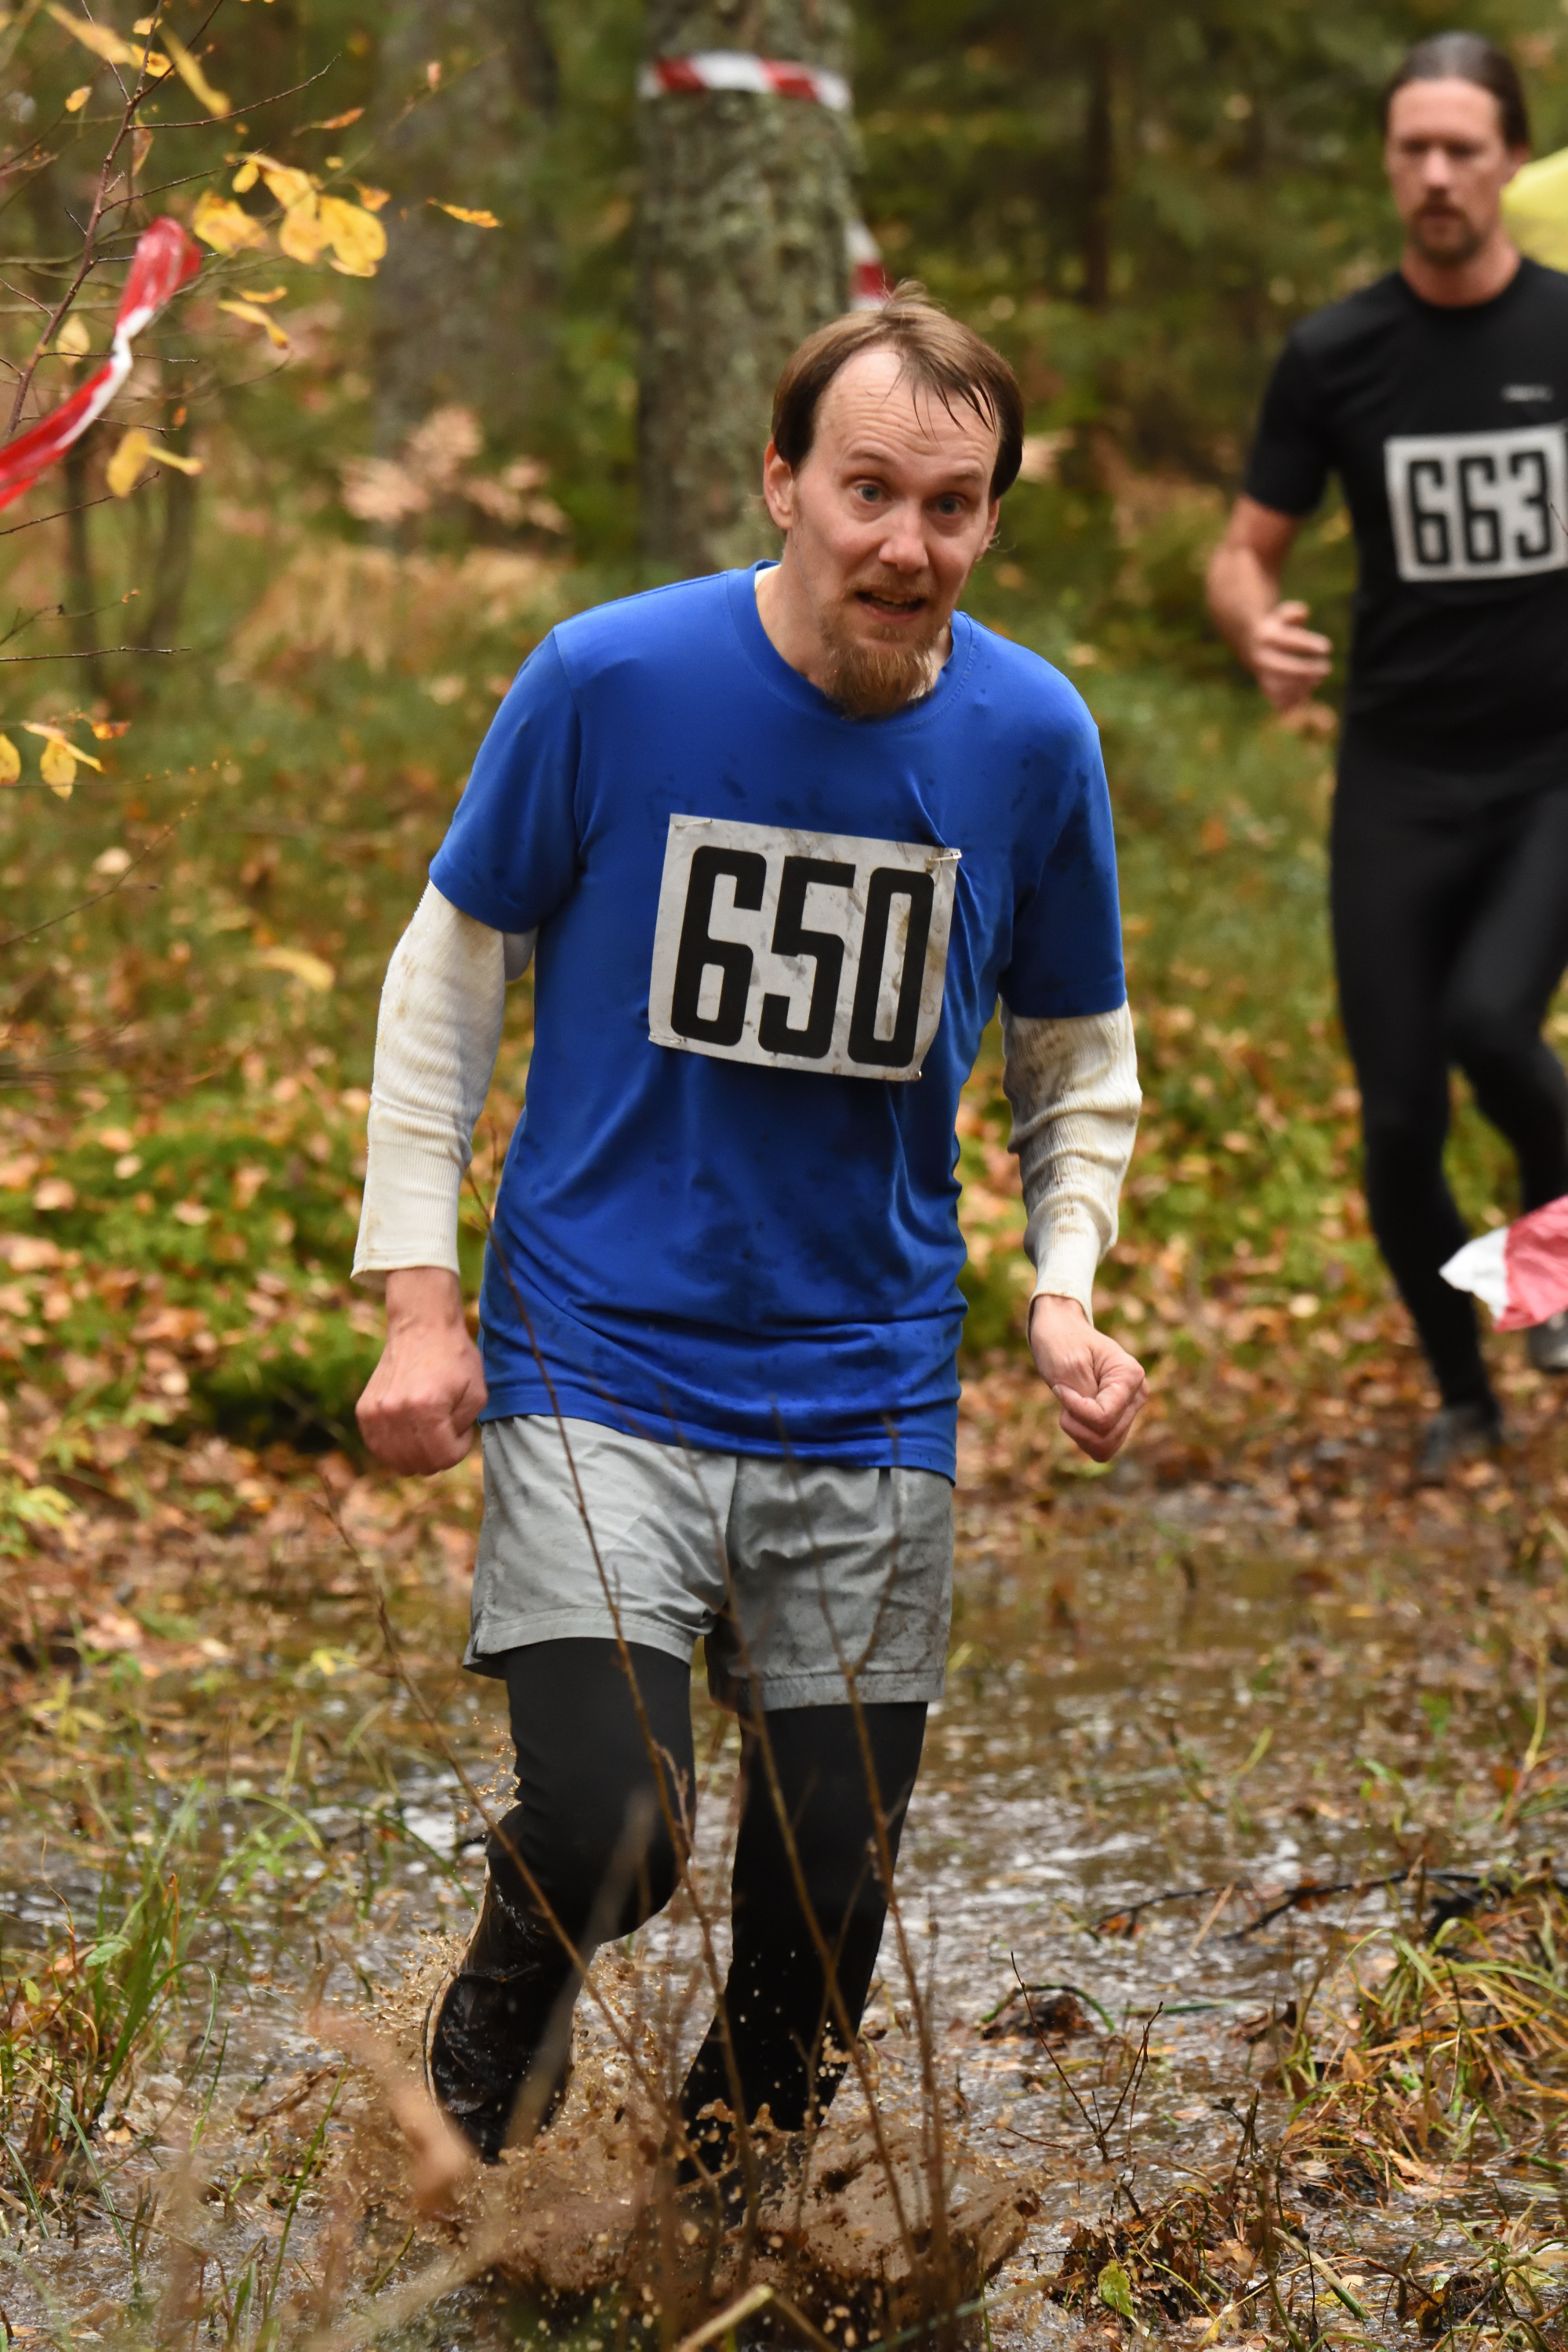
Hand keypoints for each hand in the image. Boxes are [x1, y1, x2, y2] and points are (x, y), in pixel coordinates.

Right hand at [356, 1267, 486, 1473]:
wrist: (421, 1327)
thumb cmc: (454, 1358)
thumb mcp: (477, 1393)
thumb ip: (464, 1429)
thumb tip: (445, 1451)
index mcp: (427, 1408)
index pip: (443, 1458)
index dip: (459, 1449)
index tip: (461, 1430)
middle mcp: (395, 1412)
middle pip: (418, 1464)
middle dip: (439, 1455)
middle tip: (446, 1431)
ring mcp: (375, 1412)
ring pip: (396, 1461)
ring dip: (417, 1454)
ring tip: (429, 1431)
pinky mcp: (364, 1411)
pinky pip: (378, 1448)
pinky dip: (395, 1449)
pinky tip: (410, 1433)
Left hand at [1028, 1294, 1146, 1462]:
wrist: (1061, 1330)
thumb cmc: (1062, 1342)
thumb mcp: (1067, 1367)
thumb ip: (1085, 1400)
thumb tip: (1102, 1428)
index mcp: (1130, 1376)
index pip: (1103, 1417)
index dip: (1075, 1409)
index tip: (1061, 1387)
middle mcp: (1137, 1394)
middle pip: (1106, 1436)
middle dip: (1076, 1424)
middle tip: (1064, 1396)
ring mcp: (1130, 1409)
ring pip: (1105, 1447)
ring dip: (1078, 1432)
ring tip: (1069, 1405)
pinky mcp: (1119, 1420)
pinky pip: (1102, 1447)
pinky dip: (1083, 1436)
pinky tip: (1075, 1415)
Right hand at [1245, 599, 1331, 710]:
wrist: (1253, 647)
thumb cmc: (1278, 629)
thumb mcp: (1283, 615)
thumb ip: (1293, 613)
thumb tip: (1304, 614)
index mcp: (1267, 636)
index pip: (1289, 641)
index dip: (1309, 645)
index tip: (1328, 648)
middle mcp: (1261, 657)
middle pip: (1284, 668)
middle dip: (1307, 670)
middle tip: (1327, 669)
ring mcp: (1262, 675)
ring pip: (1281, 688)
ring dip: (1303, 687)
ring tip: (1317, 680)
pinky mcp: (1266, 690)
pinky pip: (1279, 702)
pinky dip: (1295, 701)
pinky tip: (1306, 694)